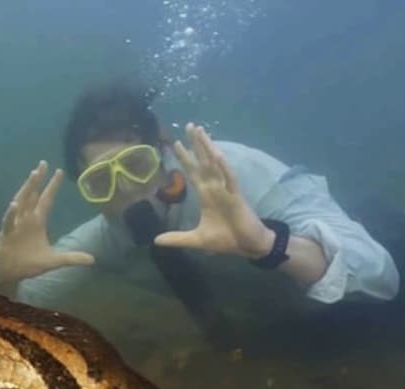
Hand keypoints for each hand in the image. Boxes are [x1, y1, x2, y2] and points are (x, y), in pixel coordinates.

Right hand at [0, 161, 94, 285]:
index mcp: (37, 222)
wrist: (10, 273)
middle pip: (33, 195)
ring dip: (27, 188)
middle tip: (43, 163)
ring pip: (21, 202)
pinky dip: (11, 214)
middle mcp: (26, 219)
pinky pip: (8, 222)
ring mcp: (15, 225)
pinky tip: (14, 204)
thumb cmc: (29, 264)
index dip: (52, 186)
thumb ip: (72, 258)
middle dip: (38, 180)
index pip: (46, 199)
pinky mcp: (6, 235)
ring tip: (33, 175)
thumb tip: (93, 260)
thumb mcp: (54, 261)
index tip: (59, 171)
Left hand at [154, 123, 273, 258]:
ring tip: (201, 132)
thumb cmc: (226, 239)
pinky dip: (224, 167)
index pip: (193, 172)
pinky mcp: (237, 196)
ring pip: (216, 164)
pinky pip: (230, 179)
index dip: (185, 158)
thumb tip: (156, 240)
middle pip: (204, 162)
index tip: (176, 143)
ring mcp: (227, 190)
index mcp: (207, 195)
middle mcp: (216, 188)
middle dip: (197, 144)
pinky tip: (218, 155)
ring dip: (209, 148)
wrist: (248, 246)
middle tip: (190, 125)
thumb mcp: (197, 239)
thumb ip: (177, 238)